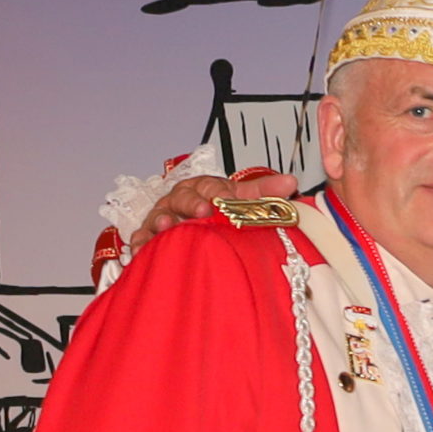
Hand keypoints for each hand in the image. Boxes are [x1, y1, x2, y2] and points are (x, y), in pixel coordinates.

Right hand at [132, 170, 295, 250]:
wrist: (197, 224)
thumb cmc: (219, 209)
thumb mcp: (242, 200)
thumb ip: (264, 193)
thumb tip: (290, 181)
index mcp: (203, 189)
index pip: (209, 187)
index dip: (215, 192)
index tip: (221, 199)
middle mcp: (181, 201)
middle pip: (182, 198)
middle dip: (191, 204)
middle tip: (201, 211)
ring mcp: (163, 219)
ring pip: (159, 218)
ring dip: (163, 221)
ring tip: (168, 226)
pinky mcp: (150, 239)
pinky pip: (142, 240)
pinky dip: (142, 244)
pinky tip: (143, 250)